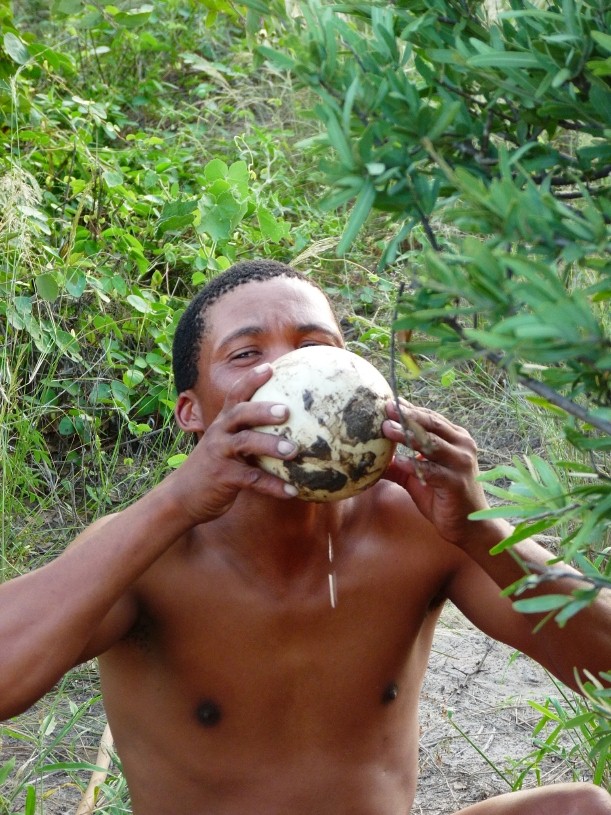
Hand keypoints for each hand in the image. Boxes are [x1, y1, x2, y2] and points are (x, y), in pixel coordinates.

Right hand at [166, 364, 298, 523]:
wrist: (182, 496)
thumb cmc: (215, 468)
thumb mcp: (227, 447)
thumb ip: (248, 435)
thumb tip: (288, 430)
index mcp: (223, 423)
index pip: (236, 395)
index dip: (251, 379)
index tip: (271, 367)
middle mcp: (219, 434)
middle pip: (240, 413)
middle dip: (262, 409)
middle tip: (286, 410)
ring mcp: (220, 454)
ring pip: (245, 443)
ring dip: (270, 445)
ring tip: (293, 450)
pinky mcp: (223, 477)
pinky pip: (252, 479)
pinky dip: (273, 485)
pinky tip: (292, 490)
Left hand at [382, 399, 493, 546]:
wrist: (468, 526)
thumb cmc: (443, 497)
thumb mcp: (417, 478)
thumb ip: (398, 465)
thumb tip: (371, 458)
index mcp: (455, 438)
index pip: (430, 418)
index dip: (409, 409)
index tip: (388, 401)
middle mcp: (462, 446)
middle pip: (431, 424)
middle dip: (408, 415)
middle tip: (386, 408)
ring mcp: (461, 463)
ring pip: (432, 443)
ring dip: (408, 435)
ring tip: (386, 429)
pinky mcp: (456, 483)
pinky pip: (432, 470)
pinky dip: (415, 465)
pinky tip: (399, 461)